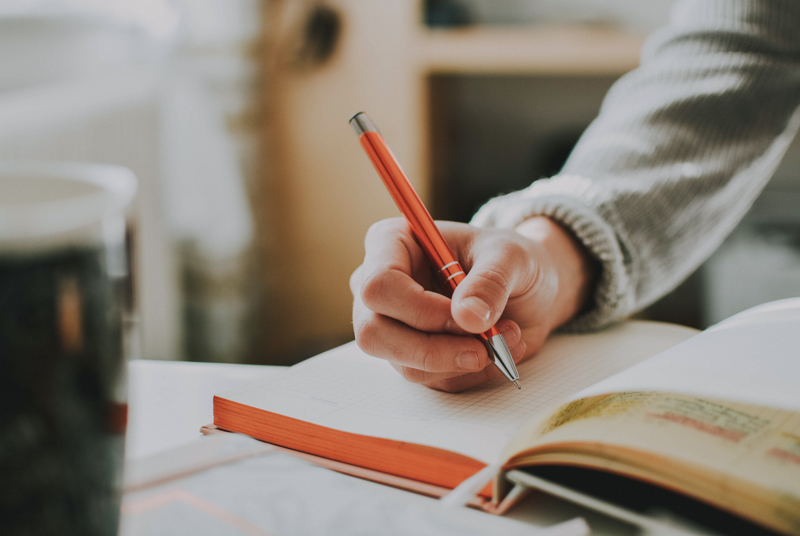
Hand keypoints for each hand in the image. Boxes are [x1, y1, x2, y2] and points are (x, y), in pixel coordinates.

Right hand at [350, 216, 595, 391]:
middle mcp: (381, 287)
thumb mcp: (512, 257)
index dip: (420, 309)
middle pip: (374, 333)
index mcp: (392, 244)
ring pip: (404, 363)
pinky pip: (432, 379)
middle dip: (433, 349)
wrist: (527, 288)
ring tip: (506, 336)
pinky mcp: (411, 356)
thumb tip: (468, 317)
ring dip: (462, 360)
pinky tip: (497, 348)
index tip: (466, 316)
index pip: (378, 285)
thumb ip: (490, 281)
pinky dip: (470, 371)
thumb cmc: (509, 260)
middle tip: (483, 347)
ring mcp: (392, 325)